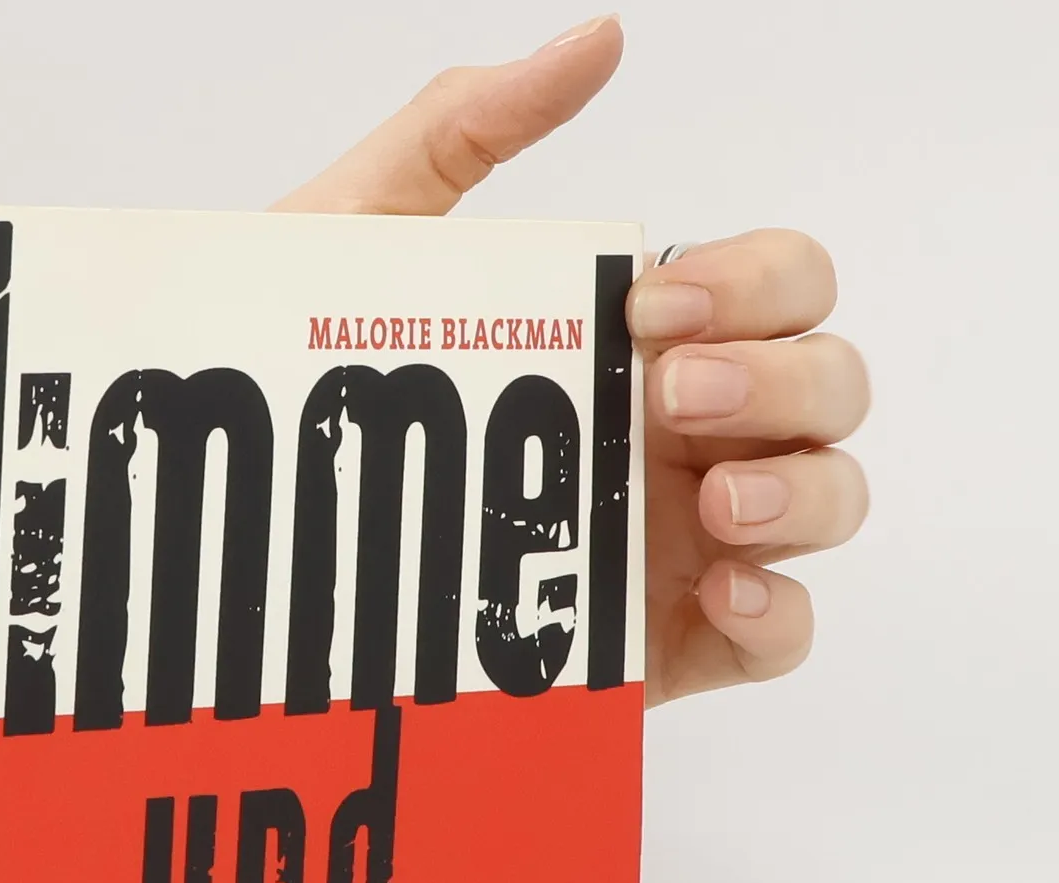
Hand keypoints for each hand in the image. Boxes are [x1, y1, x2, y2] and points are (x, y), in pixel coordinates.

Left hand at [274, 15, 869, 705]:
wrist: (231, 533)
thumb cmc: (298, 379)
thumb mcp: (364, 237)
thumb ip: (465, 126)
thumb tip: (597, 39)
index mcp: (640, 341)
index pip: (780, 285)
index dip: (754, 282)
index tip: (650, 305)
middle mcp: (681, 435)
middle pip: (827, 385)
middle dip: (781, 378)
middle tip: (666, 396)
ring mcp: (679, 542)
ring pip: (827, 499)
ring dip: (804, 487)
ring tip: (716, 501)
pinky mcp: (659, 646)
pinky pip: (778, 635)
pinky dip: (780, 611)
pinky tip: (721, 590)